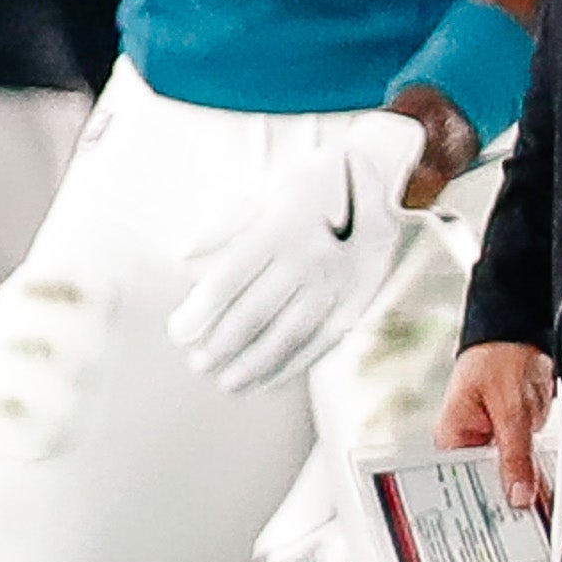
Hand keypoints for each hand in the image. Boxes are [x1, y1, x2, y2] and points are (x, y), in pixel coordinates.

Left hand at [168, 106, 430, 391]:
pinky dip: (291, 365)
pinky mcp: (356, 302)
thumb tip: (181, 252)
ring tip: (226, 382)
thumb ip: (225, 221)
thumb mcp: (267, 187)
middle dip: (221, 345)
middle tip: (197, 363)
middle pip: (255, 314)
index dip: (200, 312)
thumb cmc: (311, 183)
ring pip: (287, 335)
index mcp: (279, 227)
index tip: (178, 333)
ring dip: (253, 364)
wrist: (383, 179)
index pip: (229, 279)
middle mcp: (308, 258)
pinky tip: (266, 381)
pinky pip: (320, 342)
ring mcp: (335, 284)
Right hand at [442, 340, 559, 514]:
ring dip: (524, 488)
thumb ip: (516, 455)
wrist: (520, 335)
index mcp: (452, 437)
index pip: (462, 484)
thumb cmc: (500, 358)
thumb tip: (518, 494)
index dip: (485, 505)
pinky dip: (532, 474)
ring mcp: (488, 443)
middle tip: (528, 522)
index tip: (507, 522)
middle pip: (484, 484)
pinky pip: (520, 464)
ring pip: (505, 477)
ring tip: (540, 512)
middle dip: (508, 500)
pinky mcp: (508, 439)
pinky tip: (544, 492)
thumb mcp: (511, 410)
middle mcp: (466, 444)